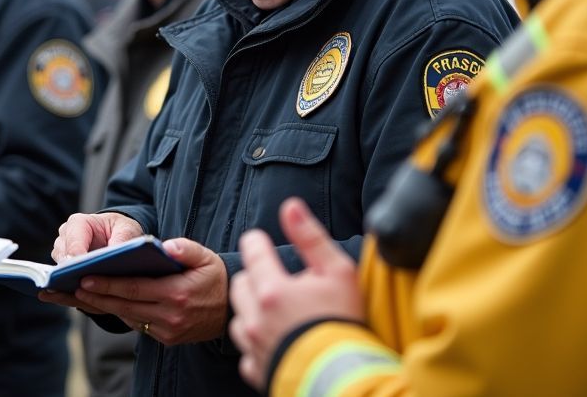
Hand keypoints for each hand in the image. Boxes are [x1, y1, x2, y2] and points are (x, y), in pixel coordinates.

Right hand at [40, 213, 145, 313]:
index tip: (80, 268)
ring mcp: (62, 255)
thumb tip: (115, 254)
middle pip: (63, 258)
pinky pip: (63, 282)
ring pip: (60, 272)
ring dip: (69, 284)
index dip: (76, 255)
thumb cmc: (121, 230)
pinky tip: (80, 301)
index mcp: (79, 223)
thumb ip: (122, 239)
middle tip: (80, 285)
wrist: (116, 235)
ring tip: (81, 296)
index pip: (74, 240)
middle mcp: (65, 238)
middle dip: (71, 272)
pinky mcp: (64, 271)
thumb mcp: (127, 230)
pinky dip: (71, 292)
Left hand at [71, 238, 228, 345]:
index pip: (134, 289)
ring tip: (81, 295)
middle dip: (97, 296)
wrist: (230, 309)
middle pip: (125, 305)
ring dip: (104, 306)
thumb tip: (166, 245)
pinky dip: (122, 313)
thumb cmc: (214, 277)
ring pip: (129, 317)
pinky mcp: (168, 338)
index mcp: (177, 293)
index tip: (85, 277)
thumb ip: (186, 248)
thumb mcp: (205, 257)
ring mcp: (168, 330)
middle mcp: (170, 316)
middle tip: (73, 287)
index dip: (107, 283)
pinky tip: (105, 303)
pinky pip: (138, 325)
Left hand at [228, 198, 362, 391]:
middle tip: (279, 282)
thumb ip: (310, 238)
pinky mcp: (256, 368)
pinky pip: (246, 350)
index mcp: (273, 289)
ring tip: (279, 313)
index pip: (252, 250)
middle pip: (240, 283)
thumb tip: (290, 206)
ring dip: (253, 310)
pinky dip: (257, 342)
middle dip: (255, 277)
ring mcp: (253, 345)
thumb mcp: (338, 272)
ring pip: (239, 317)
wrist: (347, 380)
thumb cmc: (346, 323)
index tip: (263, 242)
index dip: (258, 242)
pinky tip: (278, 340)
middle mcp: (256, 316)